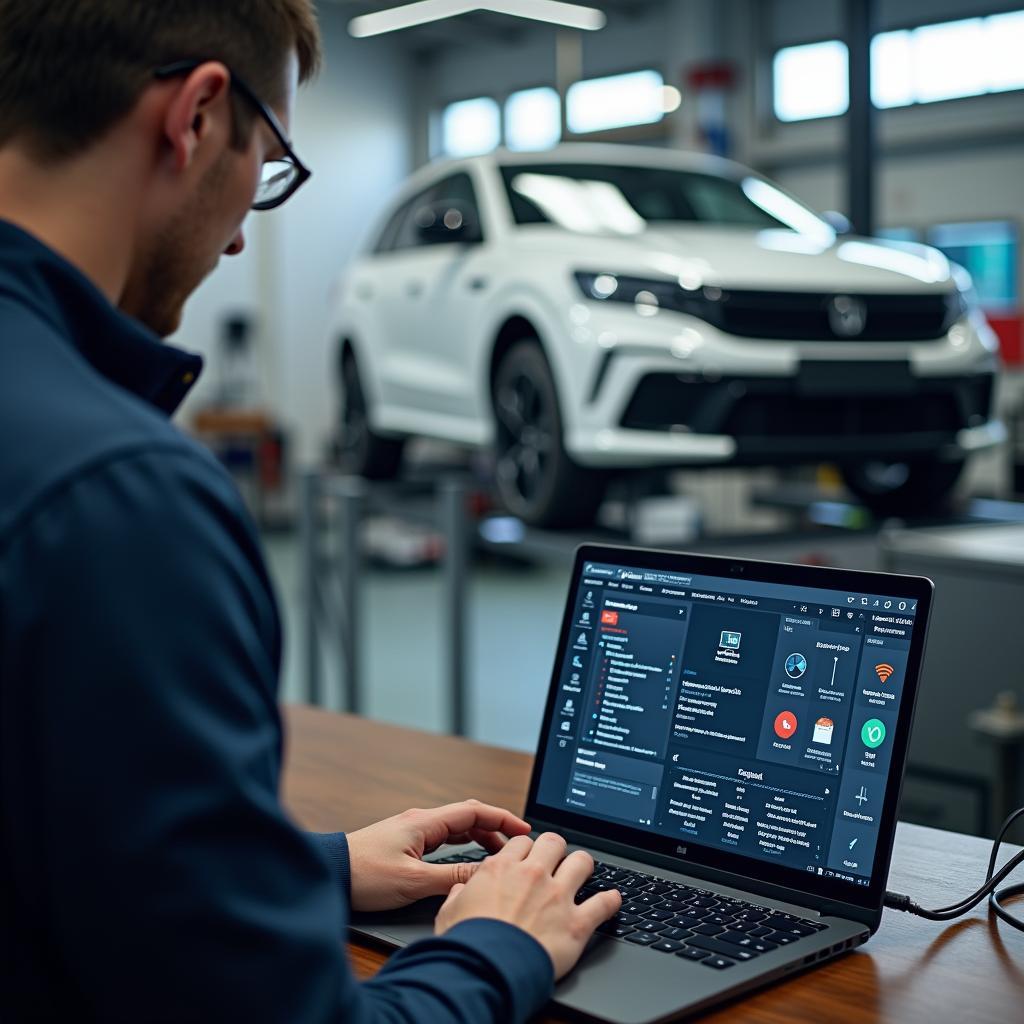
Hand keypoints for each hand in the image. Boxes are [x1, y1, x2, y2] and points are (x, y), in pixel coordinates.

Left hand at [345, 799, 531, 911]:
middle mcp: (420, 822)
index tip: (524, 830)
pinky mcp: (405, 844)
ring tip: (498, 855)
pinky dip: (462, 845)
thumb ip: (452, 877)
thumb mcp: (413, 881)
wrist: (330, 874)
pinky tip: (467, 860)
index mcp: (425, 823)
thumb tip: (485, 874)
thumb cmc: (364, 875)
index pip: (474, 811)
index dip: (502, 818)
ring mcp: (412, 832)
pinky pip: (442, 839)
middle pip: (468, 818)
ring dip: (479, 837)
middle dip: (495, 828)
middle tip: (516, 846)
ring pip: (455, 829)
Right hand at [435, 832, 620, 979]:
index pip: (522, 842)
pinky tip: (614, 899)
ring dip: (583, 866)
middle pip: (554, 842)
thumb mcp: (449, 911)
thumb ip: (460, 893)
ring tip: (583, 872)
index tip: (528, 857)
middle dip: (556, 849)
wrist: (486, 970)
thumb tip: (461, 889)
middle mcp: (533, 875)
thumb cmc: (466, 943)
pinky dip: (611, 901)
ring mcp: (558, 896)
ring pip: (582, 862)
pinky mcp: (576, 923)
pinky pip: (603, 903)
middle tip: (556, 860)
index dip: (526, 849)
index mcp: (502, 868)